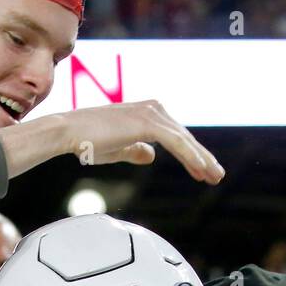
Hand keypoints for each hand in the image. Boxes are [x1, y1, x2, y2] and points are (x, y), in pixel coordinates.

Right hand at [0, 100, 223, 183]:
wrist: (69, 133)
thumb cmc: (87, 141)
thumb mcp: (117, 148)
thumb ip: (136, 150)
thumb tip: (151, 156)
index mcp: (146, 113)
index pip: (176, 137)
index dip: (191, 155)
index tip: (204, 173)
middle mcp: (152, 109)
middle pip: (184, 137)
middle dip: (202, 158)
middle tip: (217, 176)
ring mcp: (151, 114)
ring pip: (184, 140)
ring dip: (201, 160)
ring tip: (214, 177)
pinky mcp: (147, 123)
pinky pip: (176, 142)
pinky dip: (190, 156)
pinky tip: (201, 169)